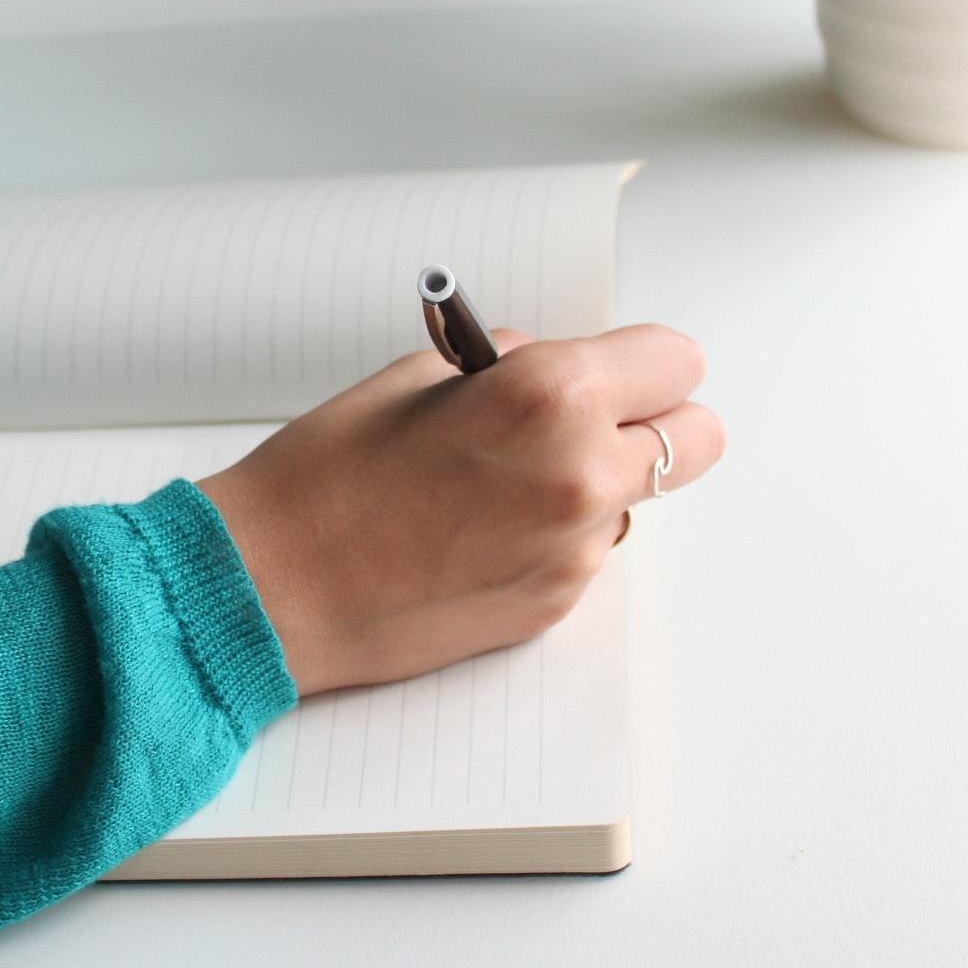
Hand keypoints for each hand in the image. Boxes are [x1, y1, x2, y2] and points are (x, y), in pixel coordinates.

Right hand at [198, 326, 721, 697]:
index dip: (641, 359)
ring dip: (593, 485)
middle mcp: (583, 475)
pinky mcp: (553, 608)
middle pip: (698, 439)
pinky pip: (583, 554)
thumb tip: (547, 369)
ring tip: (498, 487)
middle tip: (590, 421)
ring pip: (633, 501)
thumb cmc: (322, 477)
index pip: (675, 360)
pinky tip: (473, 536)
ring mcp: (575, 552)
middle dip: (653, 422)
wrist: (270, 587)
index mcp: (551, 396)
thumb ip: (507, 368)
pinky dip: (548, 538)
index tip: (614, 365)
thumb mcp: (416, 380)